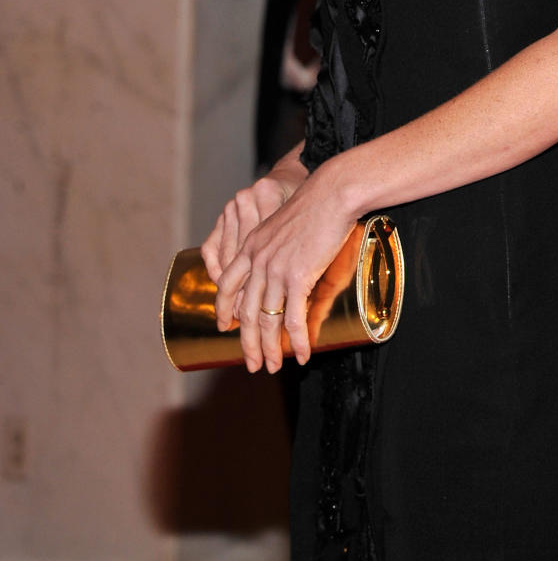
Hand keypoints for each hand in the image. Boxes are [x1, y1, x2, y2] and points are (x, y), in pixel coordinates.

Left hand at [210, 160, 357, 372]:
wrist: (332, 193)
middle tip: (250, 363)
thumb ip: (277, 245)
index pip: (227, 284)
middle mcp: (258, 261)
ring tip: (271, 367)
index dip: (223, 308)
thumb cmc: (316, 204)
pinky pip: (293, 318)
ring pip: (266, 320)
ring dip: (269, 348)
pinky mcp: (297, 277)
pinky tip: (302, 354)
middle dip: (246, 342)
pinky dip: (297, 340)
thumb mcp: (284, 222)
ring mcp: (275, 270)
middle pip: (245, 311)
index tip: (224, 325)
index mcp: (252, 246)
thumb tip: (285, 263)